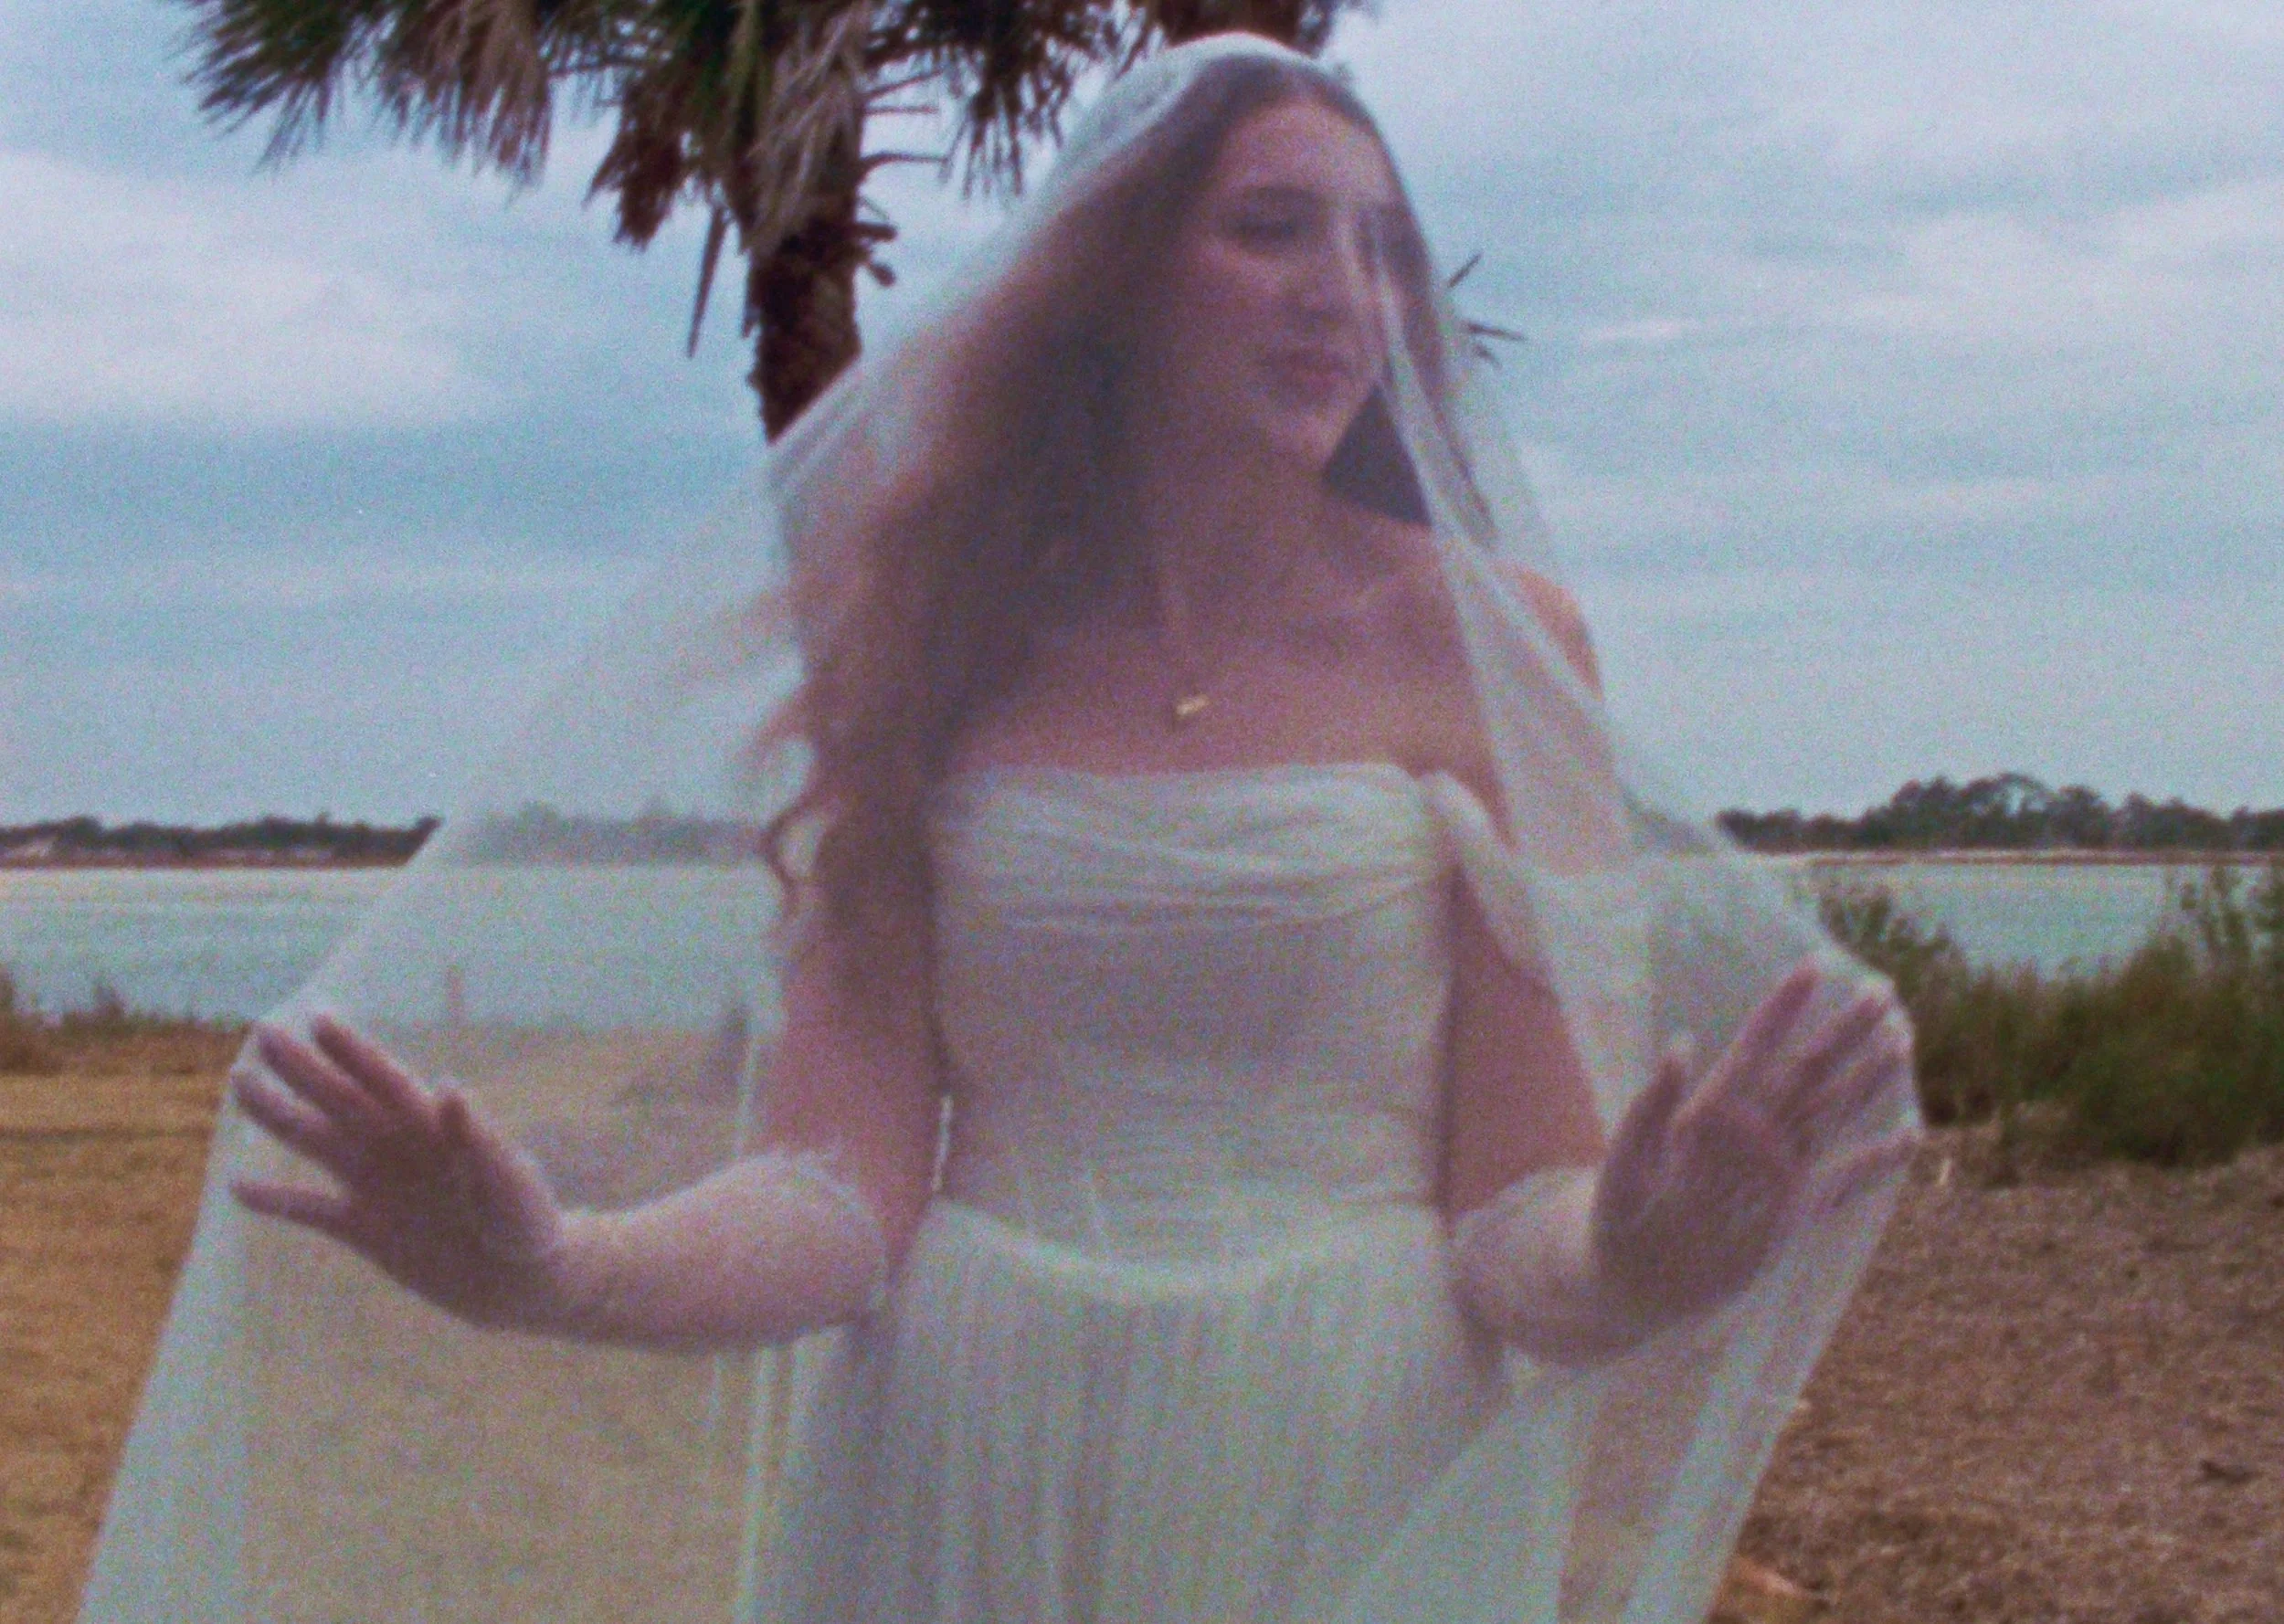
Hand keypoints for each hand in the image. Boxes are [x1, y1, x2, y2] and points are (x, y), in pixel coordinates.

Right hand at [230, 1015, 569, 1327]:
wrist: (521, 1283)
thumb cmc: (525, 1221)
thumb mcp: (508, 1179)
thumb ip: (475, 1136)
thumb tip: (447, 1085)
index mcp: (435, 1127)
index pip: (386, 1080)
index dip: (354, 1051)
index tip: (318, 1019)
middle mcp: (399, 1147)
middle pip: (342, 1099)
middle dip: (303, 1068)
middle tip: (262, 1032)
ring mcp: (378, 1185)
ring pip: (317, 1142)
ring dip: (280, 1115)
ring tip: (241, 1084)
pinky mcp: (364, 1229)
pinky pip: (311, 1210)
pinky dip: (275, 1201)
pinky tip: (236, 1185)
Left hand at [1591, 958, 1918, 1319]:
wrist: (1631, 1282)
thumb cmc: (1618, 1215)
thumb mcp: (1628, 1158)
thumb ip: (1654, 1104)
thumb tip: (1681, 1042)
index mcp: (1709, 1112)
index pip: (1756, 1048)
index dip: (1783, 1008)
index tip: (1814, 966)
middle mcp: (1749, 1134)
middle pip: (1805, 1071)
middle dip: (1843, 1031)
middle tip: (1883, 990)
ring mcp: (1775, 1172)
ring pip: (1830, 1113)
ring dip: (1865, 1078)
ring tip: (1901, 1041)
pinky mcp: (1791, 1214)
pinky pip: (1843, 1182)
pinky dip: (1876, 1161)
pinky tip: (1908, 1135)